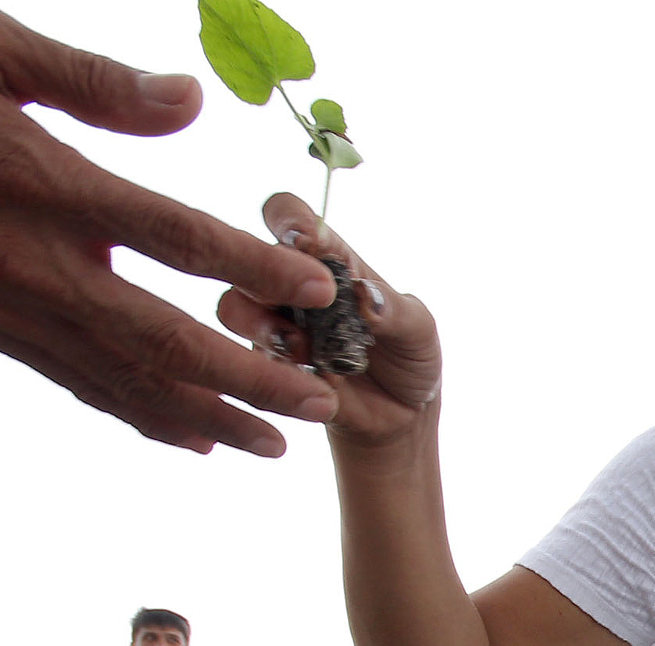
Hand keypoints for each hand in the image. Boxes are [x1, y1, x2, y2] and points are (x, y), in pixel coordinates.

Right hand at [216, 195, 442, 446]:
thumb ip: (392, 309)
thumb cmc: (409, 357)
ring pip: (236, 309)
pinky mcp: (270, 373)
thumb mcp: (418, 329)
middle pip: (247, 259)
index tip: (305, 241)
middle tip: (306, 299)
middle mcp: (292, 288)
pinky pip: (253, 365)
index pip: (291, 219)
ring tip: (303, 347)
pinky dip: (280, 372)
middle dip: (265, 273)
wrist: (403, 418)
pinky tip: (316, 383)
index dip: (289, 219)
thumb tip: (363, 295)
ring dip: (263, 324)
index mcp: (327, 261)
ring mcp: (276, 328)